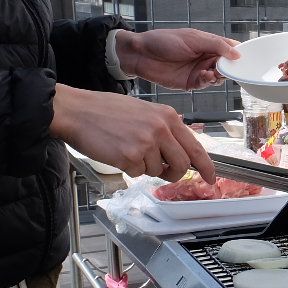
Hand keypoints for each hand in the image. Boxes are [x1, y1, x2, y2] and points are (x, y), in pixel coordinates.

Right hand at [50, 85, 215, 182]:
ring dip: (145, 167)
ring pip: (157, 170)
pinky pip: (138, 173)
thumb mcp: (144, 111)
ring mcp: (146, 143)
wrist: (76, 111)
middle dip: (173, 173)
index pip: (196, 146)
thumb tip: (181, 152)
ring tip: (128, 149)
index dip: (207, 166)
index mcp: (167, 116)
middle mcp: (160, 128)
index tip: (212, 177)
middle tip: (163, 171)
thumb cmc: (105, 111)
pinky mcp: (130, 156)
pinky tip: (117, 152)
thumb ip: (164, 129)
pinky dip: (129, 168)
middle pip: (182, 164)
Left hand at [115, 28, 239, 90]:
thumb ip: (216, 45)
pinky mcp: (191, 83)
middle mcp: (206, 58)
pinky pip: (206, 84)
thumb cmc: (163, 41)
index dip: (238, 54)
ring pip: (218, 77)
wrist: (140, 54)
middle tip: (228, 68)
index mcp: (208, 44)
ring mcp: (199, 71)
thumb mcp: (193, 39)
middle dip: (230, 68)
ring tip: (214, 72)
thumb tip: (237, 53)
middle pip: (227, 66)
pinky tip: (205, 76)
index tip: (246, 58)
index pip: (230, 49)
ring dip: (219, 76)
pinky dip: (208, 81)